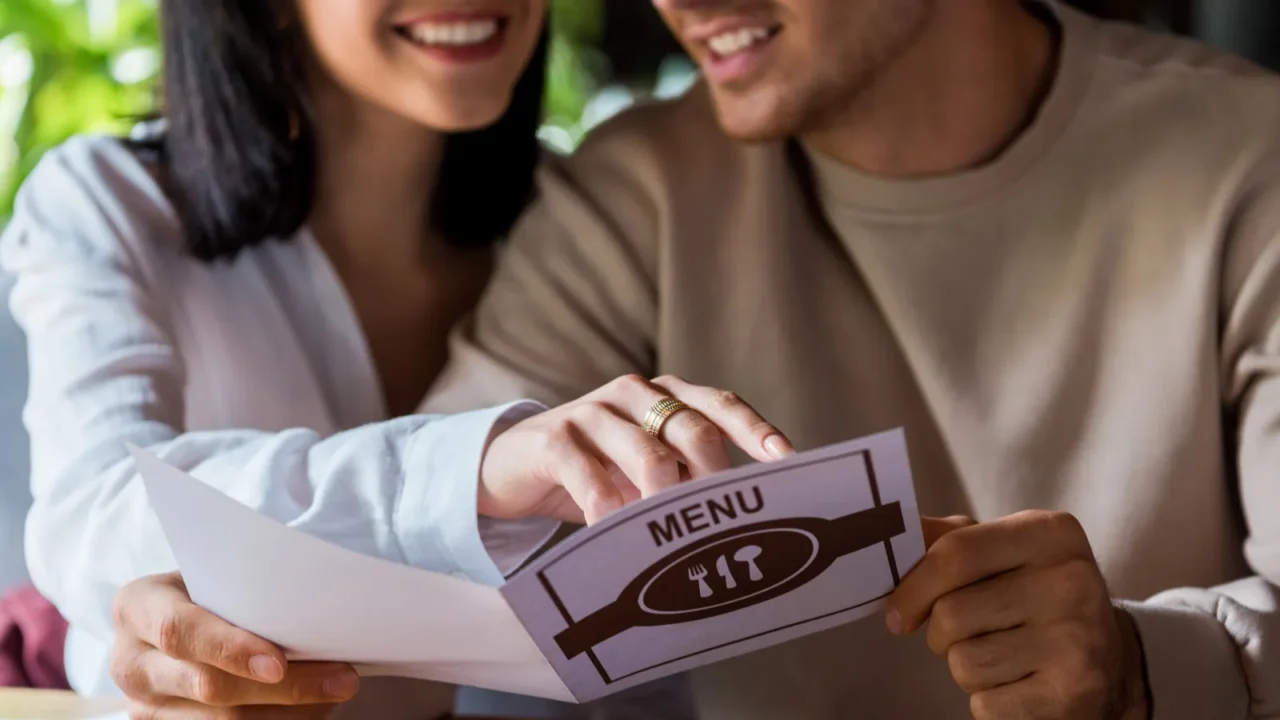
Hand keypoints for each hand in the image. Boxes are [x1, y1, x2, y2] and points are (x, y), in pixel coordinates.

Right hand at [111, 572, 359, 718]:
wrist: (182, 618)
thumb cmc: (211, 587)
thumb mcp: (216, 574)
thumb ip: (247, 589)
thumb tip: (320, 607)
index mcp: (137, 607)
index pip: (178, 630)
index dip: (229, 649)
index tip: (279, 663)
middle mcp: (130, 662)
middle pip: (207, 686)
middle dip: (283, 688)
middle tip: (342, 680)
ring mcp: (144, 706)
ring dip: (290, 712)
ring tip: (338, 693)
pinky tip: (315, 711)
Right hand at [479, 374, 793, 523]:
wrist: (512, 465)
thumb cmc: (595, 471)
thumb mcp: (644, 468)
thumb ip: (686, 476)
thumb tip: (744, 512)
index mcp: (665, 396)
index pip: (721, 405)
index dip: (756, 431)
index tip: (787, 462)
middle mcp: (634, 394)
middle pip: (692, 430)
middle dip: (715, 478)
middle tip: (728, 522)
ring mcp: (593, 412)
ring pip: (648, 456)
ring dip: (665, 503)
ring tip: (674, 540)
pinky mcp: (554, 438)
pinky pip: (591, 480)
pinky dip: (609, 514)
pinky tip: (616, 537)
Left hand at [886, 512, 1149, 719]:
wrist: (1112, 662)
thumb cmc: (1037, 598)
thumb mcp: (1005, 553)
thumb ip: (949, 540)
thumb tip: (893, 537)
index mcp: (1049, 534)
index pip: (954, 553)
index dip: (913, 587)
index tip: (897, 612)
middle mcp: (1070, 581)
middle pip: (951, 613)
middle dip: (941, 633)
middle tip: (967, 635)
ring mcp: (1075, 640)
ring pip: (964, 662)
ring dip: (965, 667)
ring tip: (1001, 656)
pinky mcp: (1070, 693)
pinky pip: (985, 702)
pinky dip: (988, 700)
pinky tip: (1018, 683)